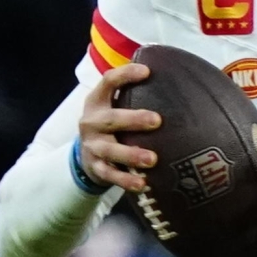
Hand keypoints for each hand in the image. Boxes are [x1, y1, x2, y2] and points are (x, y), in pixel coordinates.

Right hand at [77, 62, 159, 191]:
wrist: (84, 157)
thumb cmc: (109, 126)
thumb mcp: (112, 107)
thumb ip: (131, 95)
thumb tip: (172, 79)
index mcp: (97, 101)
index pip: (108, 82)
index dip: (126, 75)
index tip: (147, 72)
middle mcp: (92, 122)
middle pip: (111, 119)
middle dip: (133, 120)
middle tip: (157, 121)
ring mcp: (92, 146)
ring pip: (111, 150)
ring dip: (131, 155)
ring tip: (152, 160)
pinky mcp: (96, 168)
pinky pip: (111, 175)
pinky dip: (126, 180)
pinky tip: (143, 184)